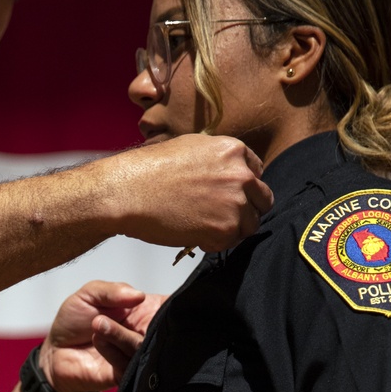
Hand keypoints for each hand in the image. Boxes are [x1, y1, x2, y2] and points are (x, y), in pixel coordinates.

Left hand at [39, 281, 166, 391]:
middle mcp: (143, 334)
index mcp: (143, 312)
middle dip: (141, 321)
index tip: (148, 302)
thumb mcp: (90, 294)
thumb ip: (112, 290)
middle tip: (110, 314)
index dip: (168, 306)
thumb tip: (139, 295)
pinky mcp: (124, 375)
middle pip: (160, 330)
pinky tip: (97, 340)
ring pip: (141, 347)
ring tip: (98, 324)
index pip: (169, 309)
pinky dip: (112, 350)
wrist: (55, 351)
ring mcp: (134, 355)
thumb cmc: (75, 321)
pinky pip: (127, 364)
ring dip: (119, 334)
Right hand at [106, 134, 272, 252]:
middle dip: (245, 209)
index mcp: (233, 150)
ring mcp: (235, 203)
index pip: (257, 172)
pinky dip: (214, 243)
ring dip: (231, 229)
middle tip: (221, 216)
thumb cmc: (149, 170)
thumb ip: (217, 160)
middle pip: (262, 200)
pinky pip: (230, 242)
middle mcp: (240, 174)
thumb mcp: (191, 148)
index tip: (229, 196)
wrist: (129, 192)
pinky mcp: (224, 229)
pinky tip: (193, 233)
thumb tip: (227, 174)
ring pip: (250, 224)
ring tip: (203, 225)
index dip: (243, 187)